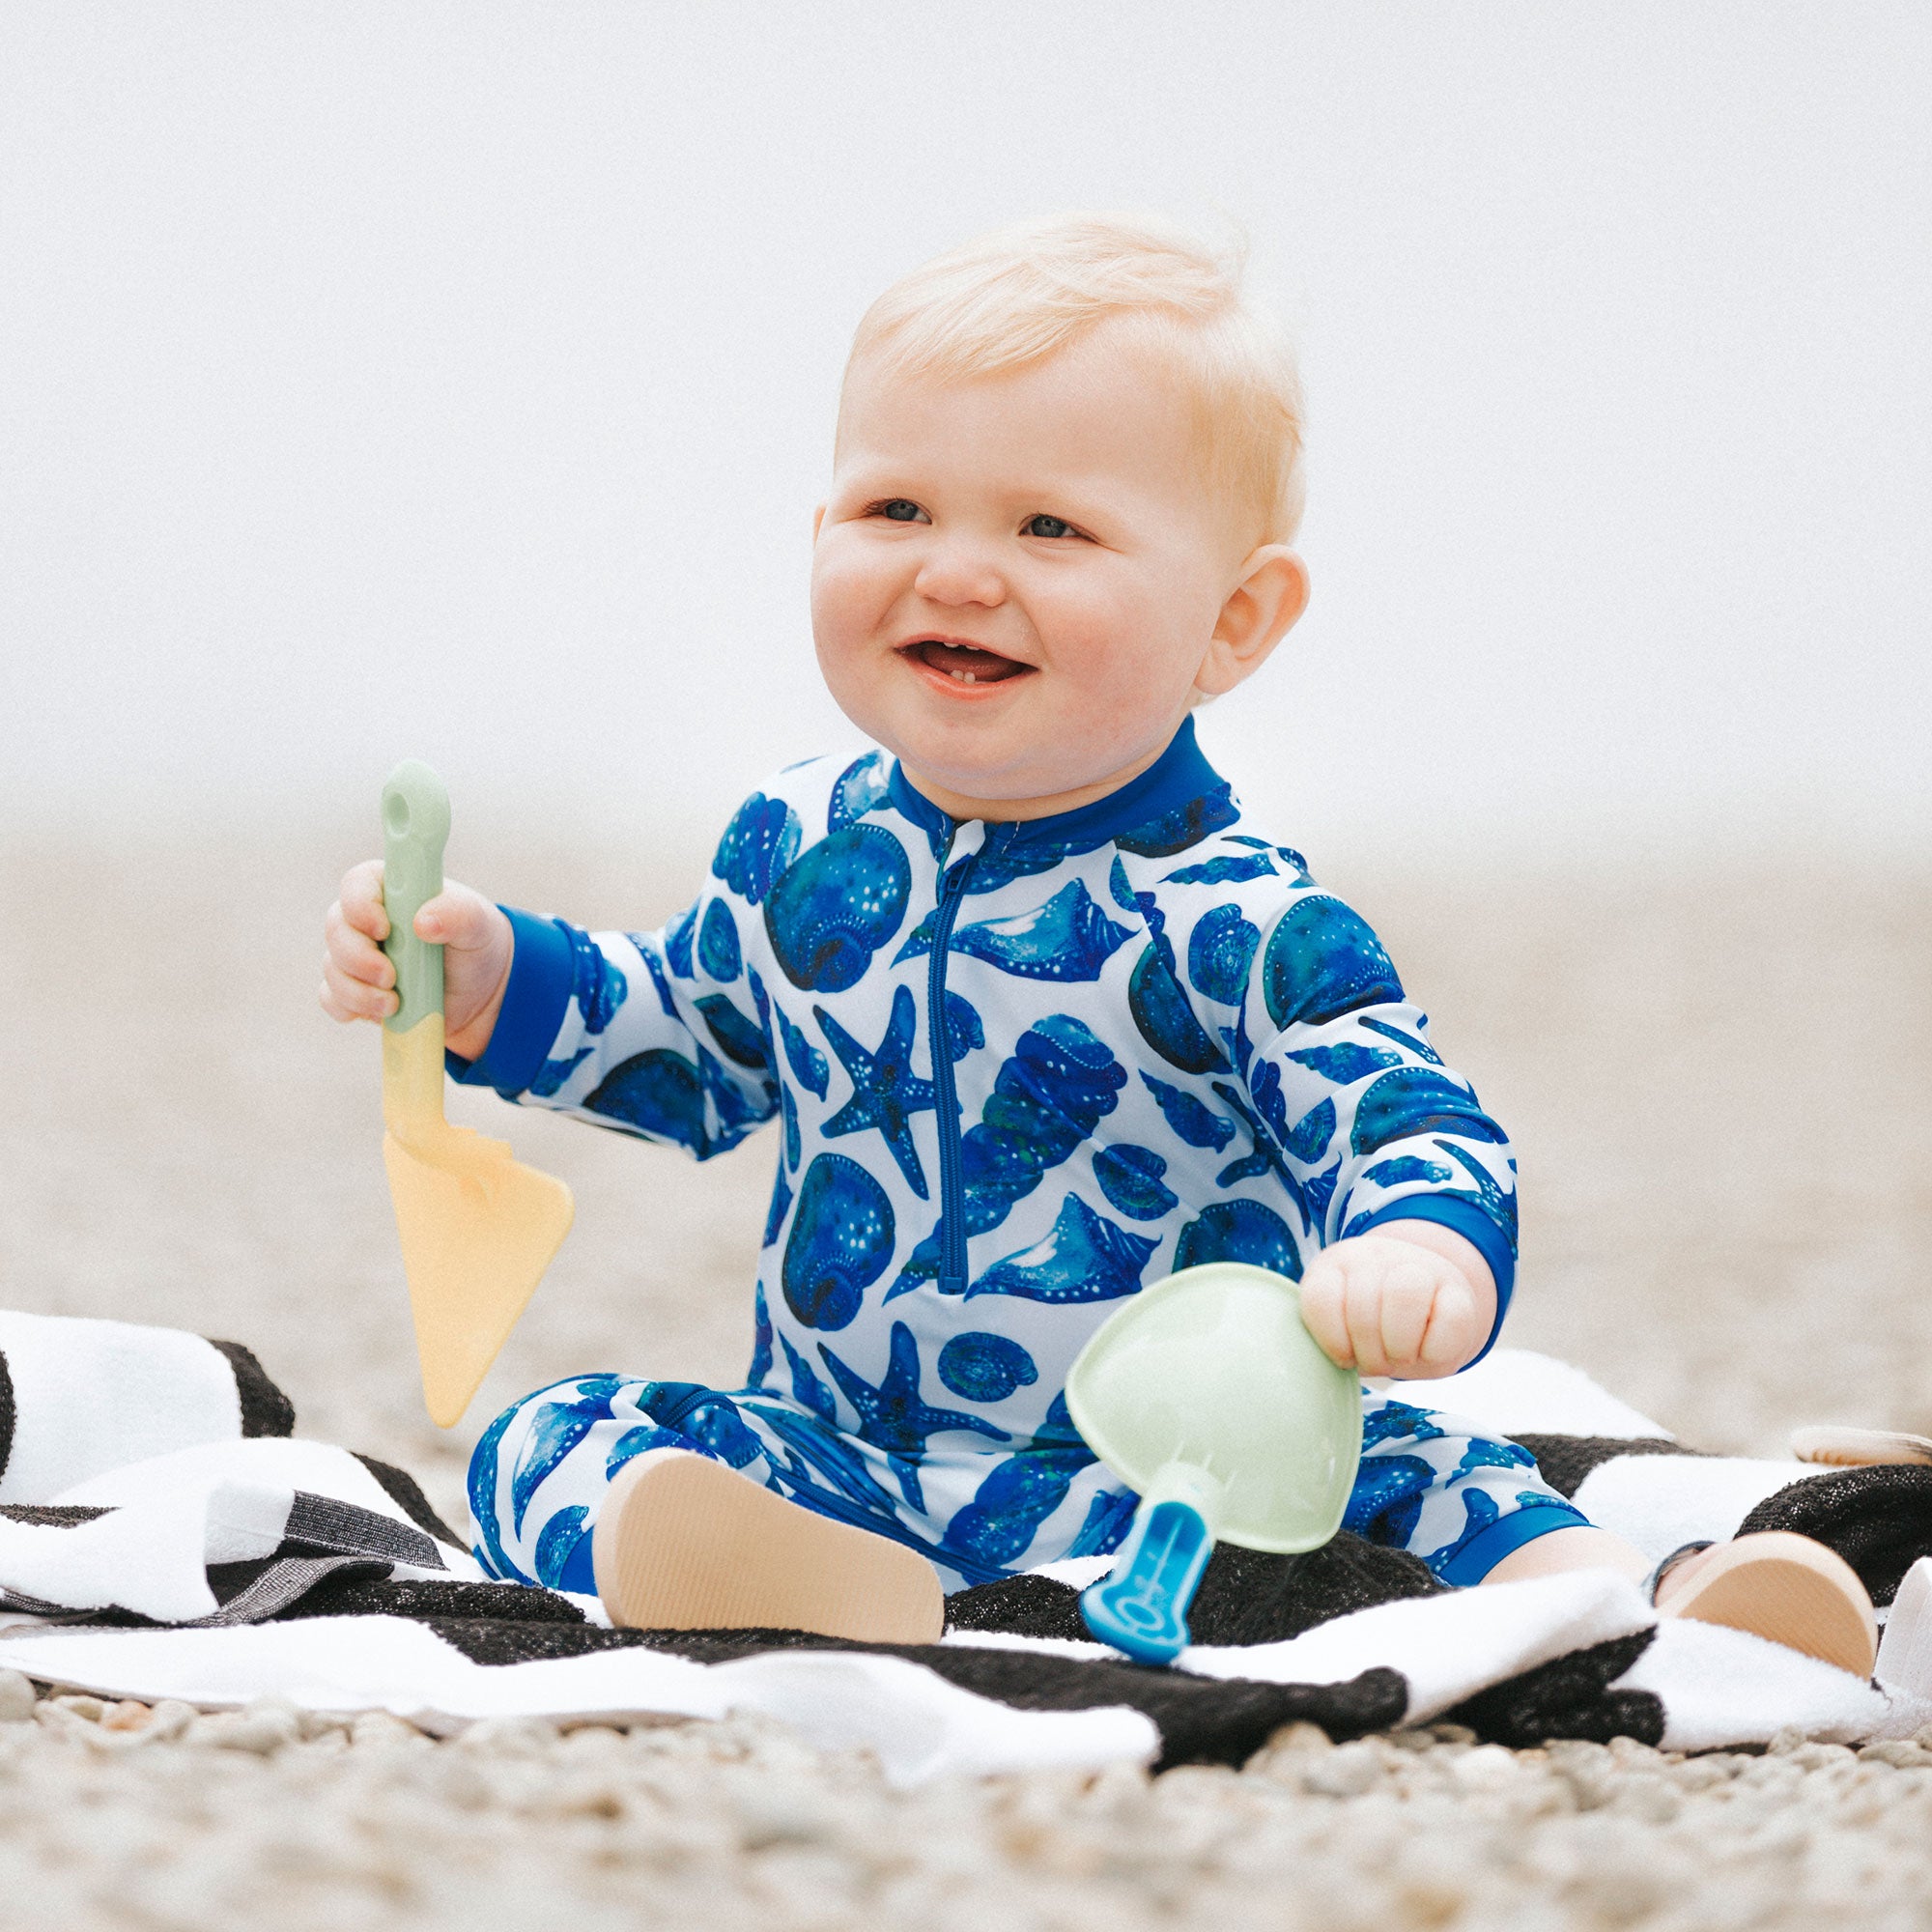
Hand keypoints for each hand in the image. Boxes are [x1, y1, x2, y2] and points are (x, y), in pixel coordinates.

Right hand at [320, 860, 513, 1058]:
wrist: (480, 991)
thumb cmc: (475, 943)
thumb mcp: (478, 923)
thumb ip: (457, 913)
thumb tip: (423, 922)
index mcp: (392, 889)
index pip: (357, 884)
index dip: (360, 906)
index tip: (384, 929)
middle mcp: (366, 918)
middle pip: (336, 929)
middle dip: (358, 957)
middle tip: (390, 977)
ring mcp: (357, 954)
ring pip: (332, 967)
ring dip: (357, 990)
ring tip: (394, 1004)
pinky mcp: (356, 988)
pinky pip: (332, 998)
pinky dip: (351, 1008)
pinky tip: (381, 1012)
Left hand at [1296, 1226, 1493, 1379]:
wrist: (1423, 1313)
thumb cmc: (1372, 1332)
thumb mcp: (1340, 1331)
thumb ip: (1329, 1340)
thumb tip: (1340, 1361)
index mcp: (1334, 1266)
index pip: (1320, 1300)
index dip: (1333, 1342)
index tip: (1346, 1356)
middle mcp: (1372, 1257)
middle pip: (1363, 1308)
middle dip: (1370, 1354)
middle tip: (1378, 1362)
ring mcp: (1418, 1266)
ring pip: (1404, 1296)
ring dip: (1400, 1348)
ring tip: (1401, 1358)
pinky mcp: (1458, 1291)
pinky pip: (1450, 1320)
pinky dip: (1435, 1351)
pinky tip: (1427, 1350)